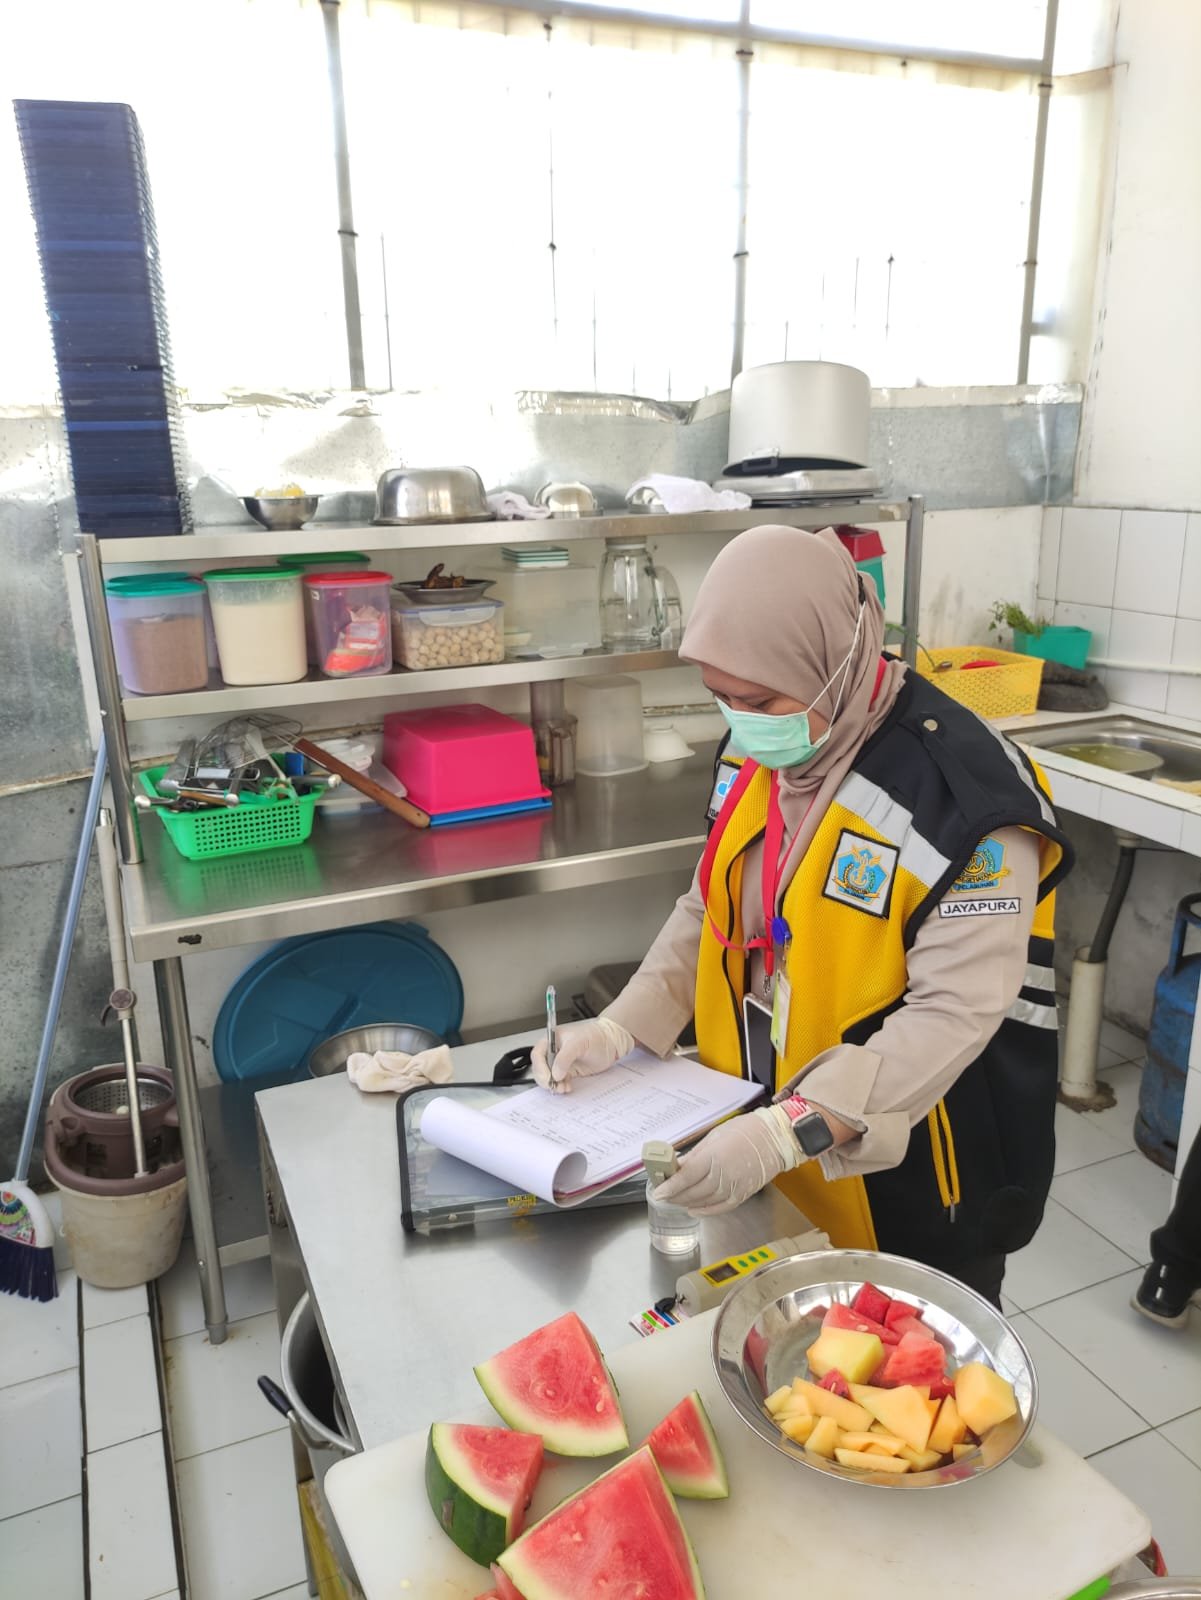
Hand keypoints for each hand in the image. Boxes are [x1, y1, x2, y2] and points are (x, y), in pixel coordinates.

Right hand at [531, 1016, 633, 1091]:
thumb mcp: (579, 1043)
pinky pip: (560, 1081)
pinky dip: (561, 1086)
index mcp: (552, 1040)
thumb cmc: (596, 1036)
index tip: (547, 1077)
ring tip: (562, 1088)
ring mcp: (561, 1063)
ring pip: (549, 1077)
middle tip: (554, 1085)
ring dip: (553, 1085)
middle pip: (540, 1068)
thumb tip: (555, 1073)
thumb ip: (564, 1057)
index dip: (540, 1067)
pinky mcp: (569, 1072)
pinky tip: (567, 1087)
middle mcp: (555, 1052)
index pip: (538, 1055)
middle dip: (545, 1079)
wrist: (611, 1043)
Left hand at [653, 1106, 801, 1214]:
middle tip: (662, 1196)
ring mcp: (734, 1187)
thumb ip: (695, 1155)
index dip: (670, 1186)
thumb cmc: (745, 1131)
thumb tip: (676, 1166)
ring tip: (675, 1201)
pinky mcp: (743, 1194)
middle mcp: (723, 1175)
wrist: (774, 1138)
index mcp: (714, 1156)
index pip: (686, 1177)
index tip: (658, 1192)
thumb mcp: (714, 1137)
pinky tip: (694, 1209)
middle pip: (693, 1192)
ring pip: (704, 1201)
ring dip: (687, 1203)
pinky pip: (720, 1207)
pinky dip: (705, 1211)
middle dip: (675, 1196)